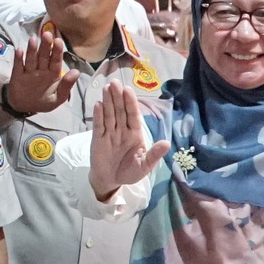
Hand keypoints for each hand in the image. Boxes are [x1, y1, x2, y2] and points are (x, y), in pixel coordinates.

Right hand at [4, 31, 79, 115]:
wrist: (25, 108)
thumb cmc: (44, 101)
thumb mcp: (58, 98)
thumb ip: (66, 85)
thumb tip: (76, 72)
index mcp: (53, 74)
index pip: (56, 60)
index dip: (57, 51)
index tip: (59, 41)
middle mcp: (41, 70)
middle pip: (43, 56)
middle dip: (45, 45)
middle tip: (47, 34)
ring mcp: (29, 72)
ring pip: (31, 59)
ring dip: (32, 49)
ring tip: (33, 39)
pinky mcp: (17, 75)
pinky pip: (18, 66)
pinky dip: (18, 59)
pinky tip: (19, 51)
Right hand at [91, 80, 169, 200]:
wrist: (111, 181)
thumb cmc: (129, 172)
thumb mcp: (144, 166)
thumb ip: (154, 154)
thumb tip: (166, 142)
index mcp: (135, 133)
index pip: (133, 115)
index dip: (130, 103)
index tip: (128, 90)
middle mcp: (122, 130)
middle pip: (119, 111)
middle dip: (117, 96)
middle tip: (114, 82)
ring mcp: (109, 133)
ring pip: (109, 114)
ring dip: (107, 101)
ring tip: (106, 87)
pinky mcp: (97, 139)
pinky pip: (98, 125)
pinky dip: (98, 115)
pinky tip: (98, 104)